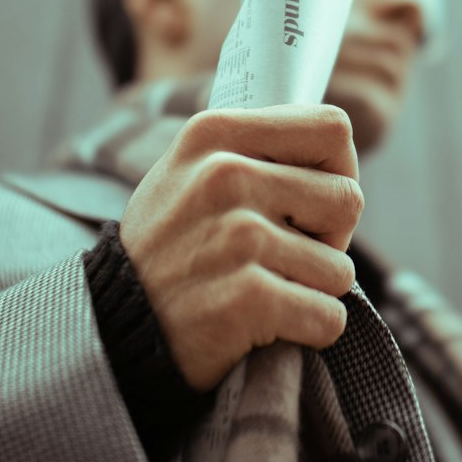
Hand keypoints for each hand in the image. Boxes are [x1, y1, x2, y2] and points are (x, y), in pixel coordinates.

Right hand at [119, 104, 362, 390]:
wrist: (113, 327)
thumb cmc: (170, 248)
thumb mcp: (190, 171)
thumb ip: (255, 149)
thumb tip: (338, 145)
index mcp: (215, 133)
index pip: (332, 129)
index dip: (338, 171)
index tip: (311, 202)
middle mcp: (226, 176)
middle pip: (348, 199)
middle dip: (330, 239)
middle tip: (281, 257)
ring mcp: (238, 237)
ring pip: (341, 269)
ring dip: (313, 291)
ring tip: (260, 290)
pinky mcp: (248, 298)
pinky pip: (329, 318)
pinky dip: (308, 332)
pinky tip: (264, 326)